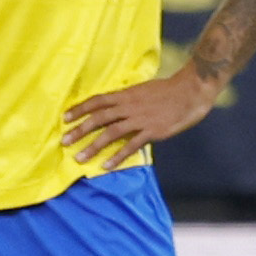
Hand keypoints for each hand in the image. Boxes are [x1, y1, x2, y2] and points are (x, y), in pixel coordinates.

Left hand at [57, 68, 219, 163]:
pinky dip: (117, 157)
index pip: (97, 101)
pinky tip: (106, 166)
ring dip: (93, 146)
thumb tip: (115, 106)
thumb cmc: (168, 90)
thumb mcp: (143, 89)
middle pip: (98, 118)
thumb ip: (128, 99)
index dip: (80, 109)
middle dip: (79, 130)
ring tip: (80, 158)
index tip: (65, 118)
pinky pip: (131, 146)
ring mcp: (140, 119)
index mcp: (126, 95)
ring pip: (110, 133)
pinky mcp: (152, 132)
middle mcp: (129, 106)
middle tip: (64, 142)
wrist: (190, 91)